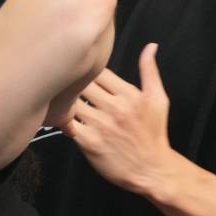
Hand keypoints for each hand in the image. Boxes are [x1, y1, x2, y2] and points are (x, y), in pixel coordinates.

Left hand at [64, 43, 176, 196]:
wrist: (151, 170)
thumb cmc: (154, 133)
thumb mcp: (158, 99)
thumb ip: (150, 70)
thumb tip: (151, 46)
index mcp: (128, 93)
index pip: (97, 69)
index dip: (85, 67)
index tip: (79, 69)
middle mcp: (114, 107)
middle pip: (81, 82)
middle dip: (71, 80)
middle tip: (61, 79)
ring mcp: (100, 125)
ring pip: (71, 101)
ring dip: (63, 98)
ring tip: (57, 95)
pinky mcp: (89, 142)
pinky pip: (67, 123)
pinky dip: (60, 118)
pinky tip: (59, 116)